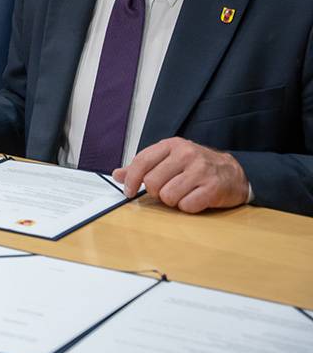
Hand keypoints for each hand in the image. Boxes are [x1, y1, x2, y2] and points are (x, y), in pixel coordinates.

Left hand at [113, 137, 249, 212]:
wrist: (234, 173)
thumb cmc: (197, 167)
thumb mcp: (169, 159)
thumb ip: (143, 167)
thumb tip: (117, 175)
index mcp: (172, 145)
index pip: (142, 161)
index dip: (132, 179)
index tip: (129, 191)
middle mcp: (186, 154)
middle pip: (153, 182)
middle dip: (157, 192)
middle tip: (168, 190)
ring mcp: (201, 170)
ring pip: (168, 196)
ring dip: (173, 201)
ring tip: (183, 193)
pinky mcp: (213, 187)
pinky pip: (186, 206)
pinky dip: (188, 207)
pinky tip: (195, 199)